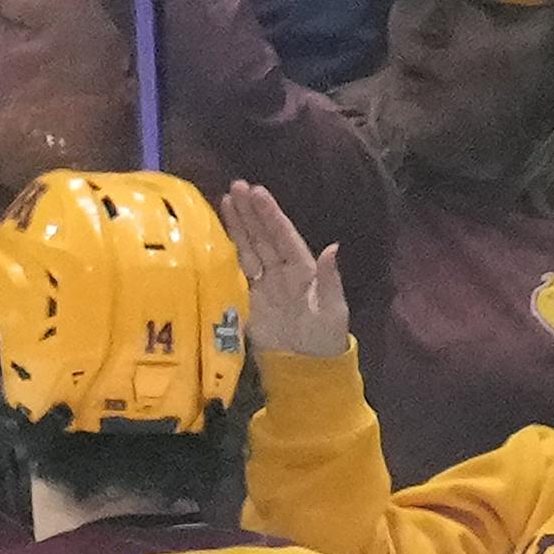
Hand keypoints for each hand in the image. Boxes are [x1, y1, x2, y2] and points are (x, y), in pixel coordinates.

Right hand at [221, 181, 349, 359]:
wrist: (306, 367)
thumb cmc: (325, 338)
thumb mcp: (333, 309)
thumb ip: (330, 279)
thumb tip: (331, 248)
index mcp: (303, 269)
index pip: (283, 236)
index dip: (270, 215)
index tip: (257, 193)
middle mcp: (282, 271)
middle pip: (263, 236)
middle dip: (250, 211)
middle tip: (236, 186)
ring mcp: (264, 283)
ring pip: (249, 247)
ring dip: (238, 225)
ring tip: (226, 200)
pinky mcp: (249, 298)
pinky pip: (237, 270)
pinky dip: (229, 251)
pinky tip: (219, 234)